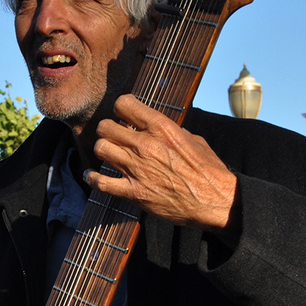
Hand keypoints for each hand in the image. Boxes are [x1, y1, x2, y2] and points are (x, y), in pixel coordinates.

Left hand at [87, 95, 238, 239]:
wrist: (214, 201)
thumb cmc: (208, 171)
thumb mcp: (194, 140)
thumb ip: (171, 131)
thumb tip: (158, 128)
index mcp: (162, 128)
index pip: (124, 104)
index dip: (120, 109)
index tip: (123, 116)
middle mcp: (145, 145)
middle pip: (106, 126)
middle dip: (108, 129)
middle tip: (114, 136)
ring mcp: (137, 169)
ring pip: (100, 148)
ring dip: (102, 150)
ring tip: (108, 154)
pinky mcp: (134, 193)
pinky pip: (101, 182)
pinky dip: (92, 178)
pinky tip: (91, 176)